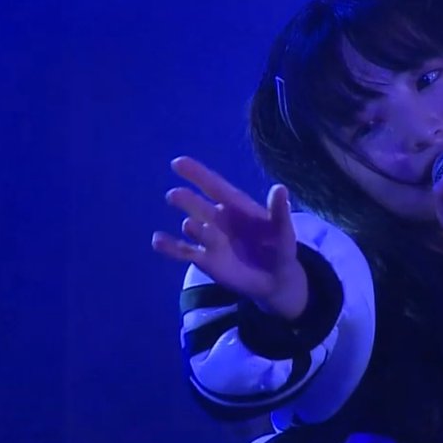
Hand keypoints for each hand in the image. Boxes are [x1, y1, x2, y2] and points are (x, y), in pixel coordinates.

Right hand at [152, 156, 306, 319]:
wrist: (275, 280)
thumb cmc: (280, 249)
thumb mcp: (284, 231)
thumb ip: (280, 212)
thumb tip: (280, 188)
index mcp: (237, 206)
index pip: (214, 186)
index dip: (198, 174)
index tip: (177, 163)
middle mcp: (218, 219)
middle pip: (199, 206)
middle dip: (187, 201)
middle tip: (174, 196)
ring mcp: (209, 238)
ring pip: (193, 228)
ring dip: (192, 228)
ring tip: (192, 226)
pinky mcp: (205, 259)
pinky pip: (184, 251)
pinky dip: (170, 247)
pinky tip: (158, 241)